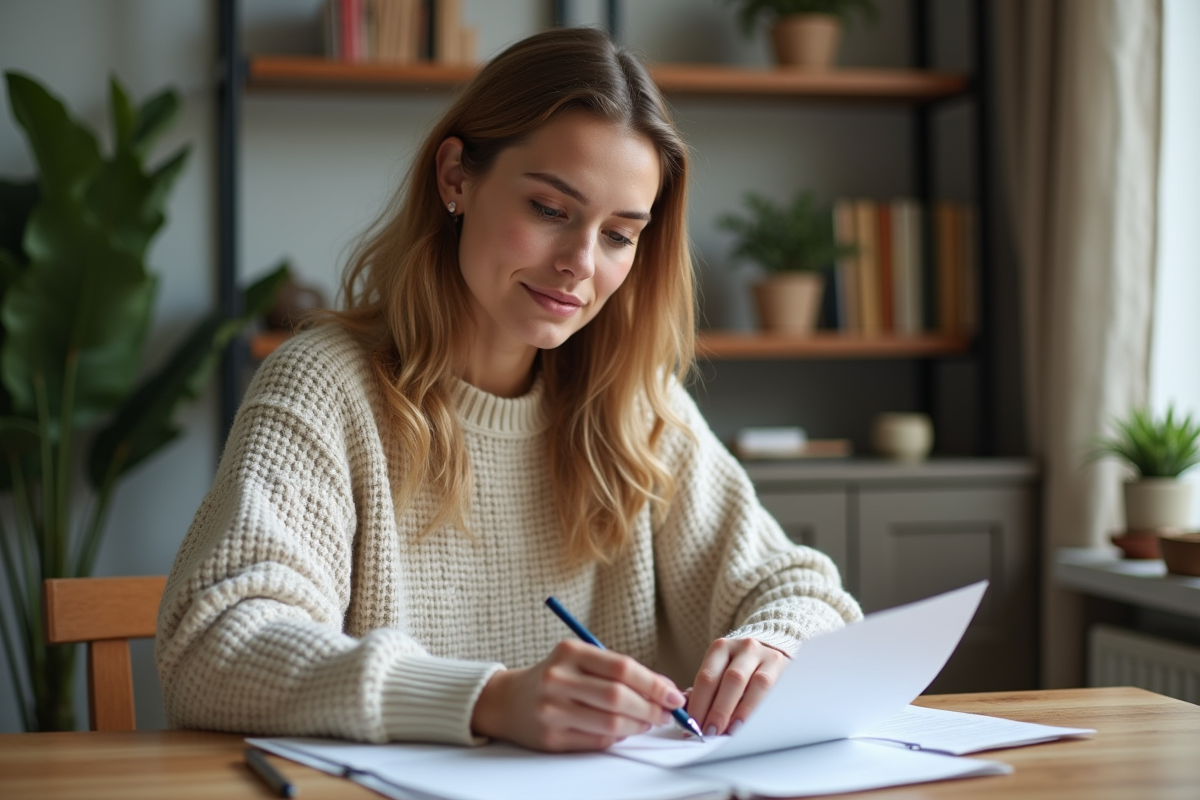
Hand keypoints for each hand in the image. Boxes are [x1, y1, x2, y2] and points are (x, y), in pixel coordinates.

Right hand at [471, 639, 686, 751]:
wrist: (507, 700)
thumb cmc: (555, 677)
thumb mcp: (580, 660)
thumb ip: (618, 671)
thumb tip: (665, 688)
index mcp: (569, 652)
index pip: (621, 668)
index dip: (654, 683)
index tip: (674, 694)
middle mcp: (558, 679)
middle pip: (618, 697)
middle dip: (651, 708)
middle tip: (667, 713)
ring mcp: (552, 710)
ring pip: (610, 723)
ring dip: (638, 725)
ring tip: (648, 722)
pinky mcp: (551, 737)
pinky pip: (597, 740)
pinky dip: (618, 737)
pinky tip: (624, 730)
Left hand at [686, 637, 787, 736]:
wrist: (770, 654)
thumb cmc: (738, 670)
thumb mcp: (719, 673)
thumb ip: (704, 692)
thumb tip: (686, 714)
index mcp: (721, 648)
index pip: (707, 677)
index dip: (700, 704)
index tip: (693, 726)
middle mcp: (744, 647)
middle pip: (732, 679)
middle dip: (720, 710)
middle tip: (711, 732)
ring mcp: (767, 656)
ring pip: (758, 683)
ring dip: (743, 710)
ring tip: (732, 731)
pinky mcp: (785, 667)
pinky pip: (776, 689)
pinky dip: (763, 707)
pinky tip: (754, 722)